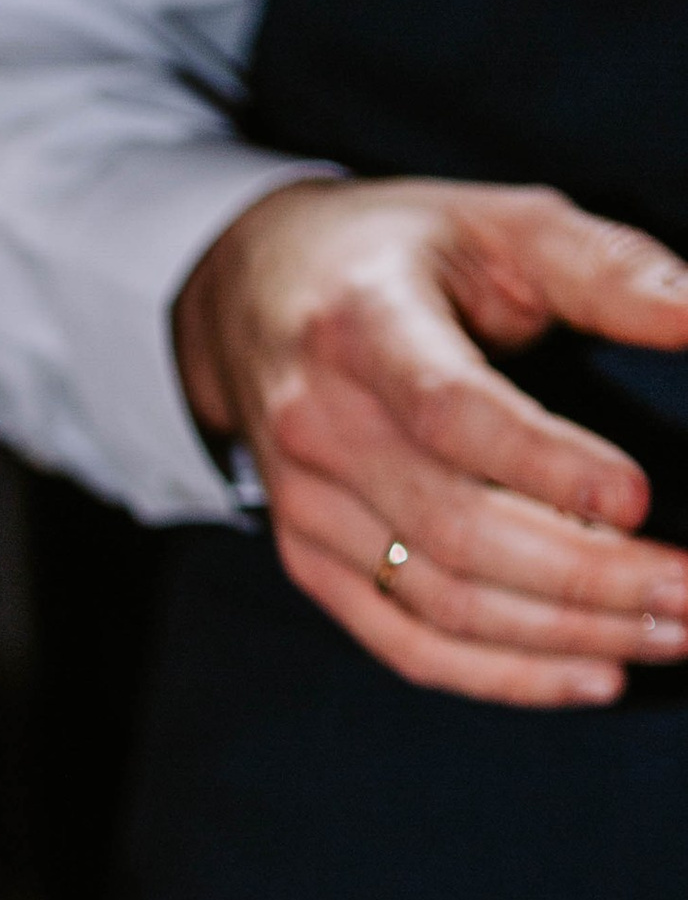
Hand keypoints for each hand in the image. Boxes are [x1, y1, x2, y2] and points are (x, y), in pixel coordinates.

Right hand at [174, 177, 687, 704]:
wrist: (255, 299)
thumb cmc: (404, 256)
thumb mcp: (501, 223)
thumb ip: (606, 266)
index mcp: (362, 328)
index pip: (450, 414)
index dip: (542, 465)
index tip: (636, 499)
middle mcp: (320, 429)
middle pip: (458, 530)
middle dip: (591, 575)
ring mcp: (308, 511)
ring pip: (443, 602)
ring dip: (568, 632)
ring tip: (673, 631)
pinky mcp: (312, 565)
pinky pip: (408, 645)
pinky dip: (504, 675)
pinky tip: (593, 676)